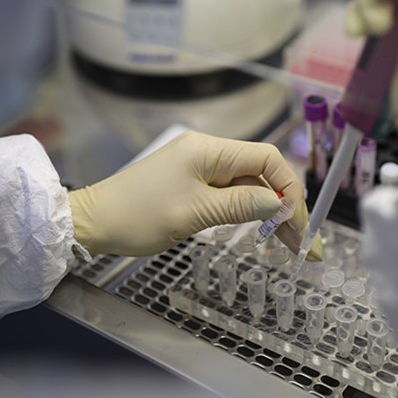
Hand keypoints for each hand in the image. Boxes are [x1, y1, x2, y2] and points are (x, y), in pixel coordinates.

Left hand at [68, 131, 320, 258]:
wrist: (92, 223)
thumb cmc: (136, 216)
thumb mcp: (192, 214)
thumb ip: (239, 206)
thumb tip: (279, 205)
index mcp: (208, 150)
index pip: (266, 159)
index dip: (289, 188)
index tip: (299, 221)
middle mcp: (208, 153)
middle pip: (262, 175)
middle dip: (287, 207)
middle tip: (306, 244)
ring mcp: (201, 169)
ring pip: (250, 189)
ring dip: (273, 215)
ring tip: (293, 247)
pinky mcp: (194, 185)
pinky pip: (232, 196)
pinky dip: (251, 215)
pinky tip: (267, 234)